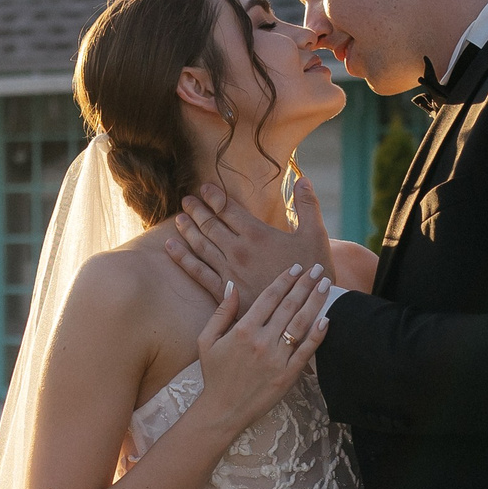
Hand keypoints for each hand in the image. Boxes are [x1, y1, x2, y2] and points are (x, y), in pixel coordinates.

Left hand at [165, 173, 332, 304]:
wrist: (309, 310)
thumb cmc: (315, 272)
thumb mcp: (316, 234)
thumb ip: (307, 205)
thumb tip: (302, 178)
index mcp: (257, 234)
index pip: (228, 209)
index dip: (215, 196)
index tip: (204, 188)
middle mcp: (238, 250)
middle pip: (211, 224)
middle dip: (197, 210)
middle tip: (186, 200)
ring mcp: (229, 270)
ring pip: (201, 245)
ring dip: (188, 229)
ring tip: (178, 218)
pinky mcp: (225, 290)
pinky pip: (198, 271)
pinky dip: (183, 258)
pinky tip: (171, 247)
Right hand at [189, 262, 330, 443]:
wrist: (223, 410)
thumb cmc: (214, 374)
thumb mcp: (207, 340)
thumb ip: (222, 312)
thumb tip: (232, 286)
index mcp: (243, 330)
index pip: (269, 297)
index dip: (285, 280)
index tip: (296, 268)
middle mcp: (262, 341)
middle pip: (289, 305)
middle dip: (305, 284)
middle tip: (317, 269)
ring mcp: (277, 358)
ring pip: (301, 323)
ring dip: (315, 301)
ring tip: (325, 285)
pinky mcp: (287, 375)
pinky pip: (306, 351)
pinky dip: (318, 334)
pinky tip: (327, 318)